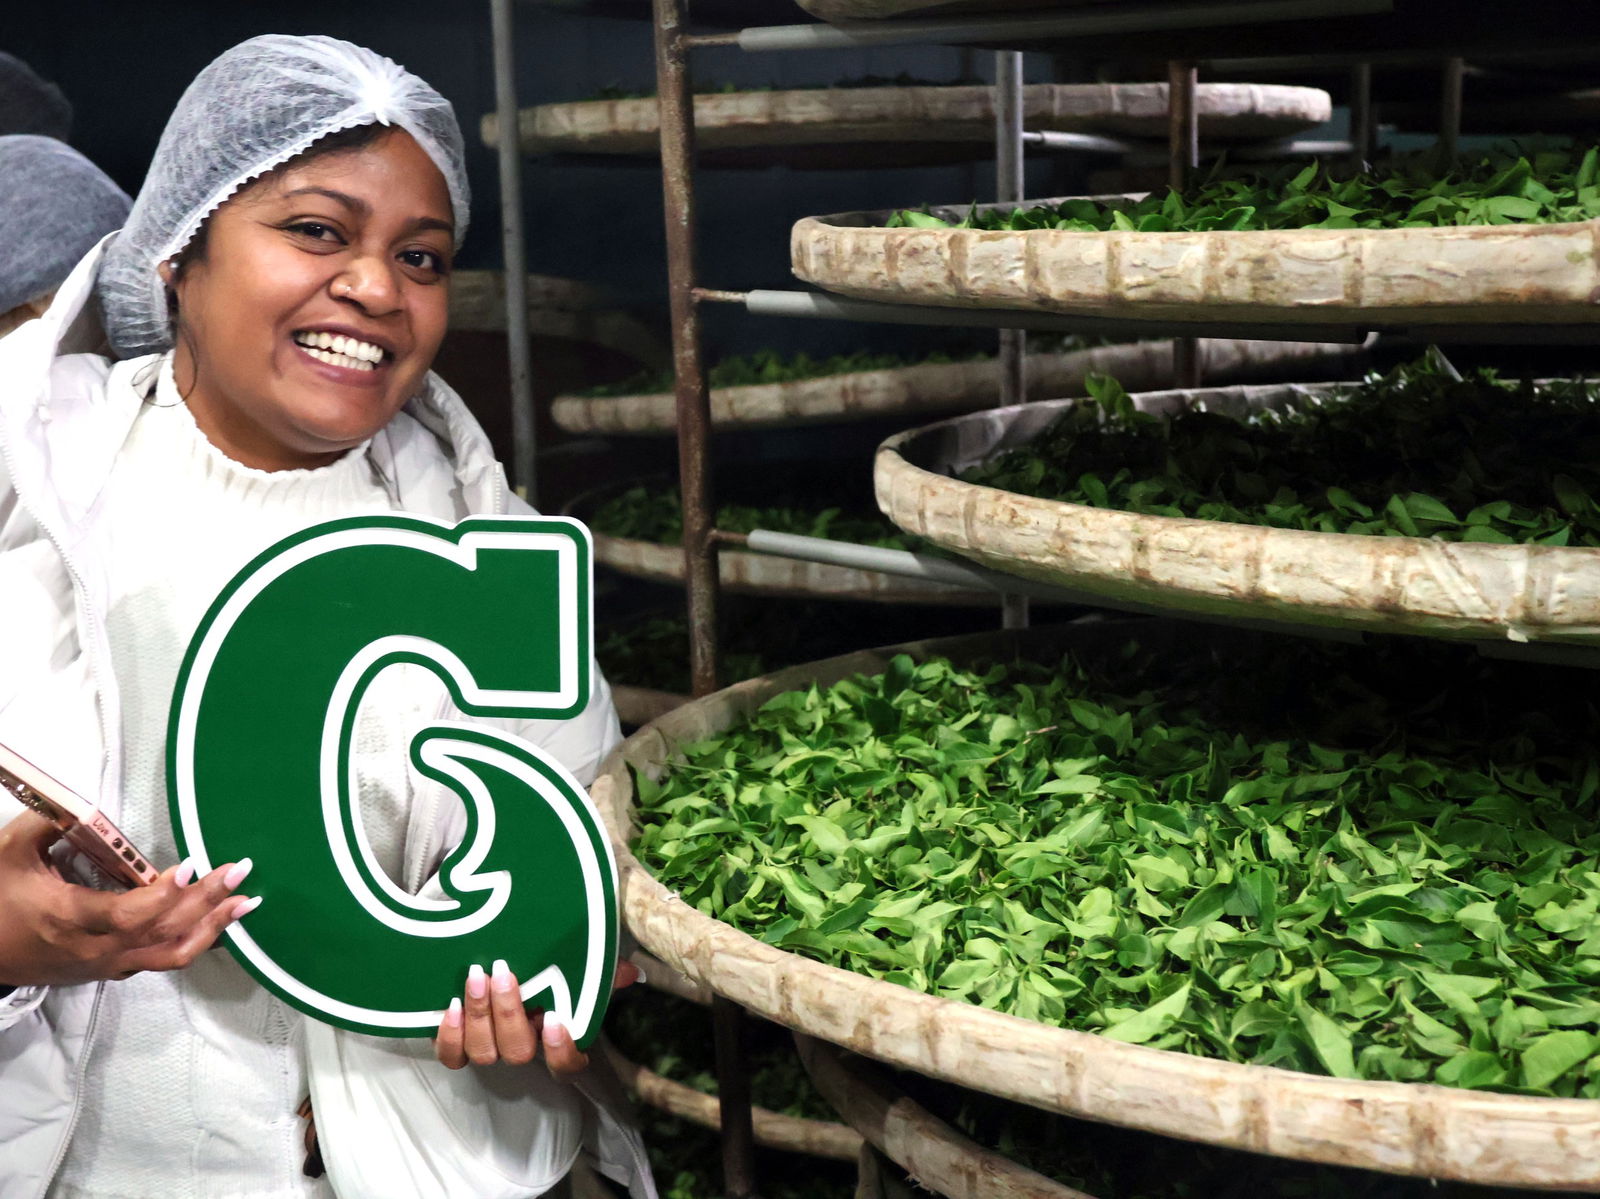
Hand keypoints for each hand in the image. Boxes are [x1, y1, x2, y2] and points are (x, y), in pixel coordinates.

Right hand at [0, 812, 258, 985]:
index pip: (128, 915)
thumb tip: (77, 800)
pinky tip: (220, 920)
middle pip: (163, 930)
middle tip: (238, 870)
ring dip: (213, 927)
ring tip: (246, 901)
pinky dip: (196, 939)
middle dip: (206, 901)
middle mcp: (98, 949)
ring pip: (172, 953)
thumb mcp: (8, 854)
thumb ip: (45, 823)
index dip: (162, 895)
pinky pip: (164, 958)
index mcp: (71, 920)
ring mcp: (111, 964)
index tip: (189, 865)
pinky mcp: (117, 968)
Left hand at [433, 957, 640, 1073]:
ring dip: (480, 1015)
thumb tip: (629, 972)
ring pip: (483, 1053)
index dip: (560, 1051)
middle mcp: (522, 1049)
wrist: (493, 962)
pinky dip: (450, 1035)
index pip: (565, 1066)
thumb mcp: (576, 966)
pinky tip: (452, 1006)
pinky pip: (452, 1056)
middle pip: (517, 1053)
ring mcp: (488, 1049)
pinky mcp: (457, 1044)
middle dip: (509, 1013)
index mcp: (554, 1037)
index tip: (554, 1019)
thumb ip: (602, 971)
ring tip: (476, 978)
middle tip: (503, 973)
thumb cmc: (542, 967)